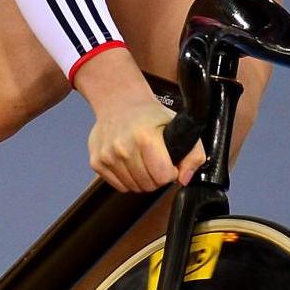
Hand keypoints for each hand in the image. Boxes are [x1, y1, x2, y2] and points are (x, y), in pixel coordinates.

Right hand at [73, 48, 204, 191]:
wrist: (119, 101)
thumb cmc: (149, 115)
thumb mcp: (178, 125)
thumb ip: (193, 154)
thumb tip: (184, 179)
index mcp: (145, 138)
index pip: (162, 176)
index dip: (170, 172)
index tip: (169, 163)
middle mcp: (123, 147)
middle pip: (148, 185)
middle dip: (156, 177)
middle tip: (156, 161)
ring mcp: (107, 156)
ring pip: (133, 187)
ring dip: (142, 179)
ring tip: (143, 160)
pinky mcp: (96, 162)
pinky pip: (118, 185)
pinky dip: (127, 179)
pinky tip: (130, 162)